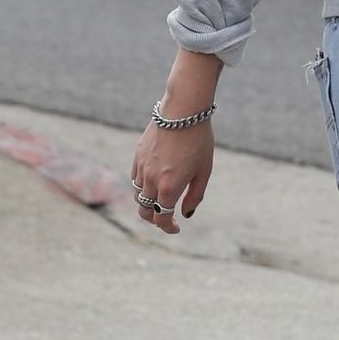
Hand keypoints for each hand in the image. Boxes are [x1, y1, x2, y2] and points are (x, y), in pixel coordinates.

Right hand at [128, 119, 213, 233]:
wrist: (182, 111)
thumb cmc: (198, 141)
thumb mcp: (203, 171)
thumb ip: (194, 196)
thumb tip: (186, 214)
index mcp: (169, 188)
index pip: (161, 218)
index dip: (168, 227)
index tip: (176, 228)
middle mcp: (151, 181)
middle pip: (145, 211)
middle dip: (154, 219)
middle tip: (166, 218)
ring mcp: (142, 168)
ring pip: (138, 195)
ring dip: (148, 202)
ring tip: (161, 199)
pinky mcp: (137, 155)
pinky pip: (135, 179)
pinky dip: (142, 186)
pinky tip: (153, 182)